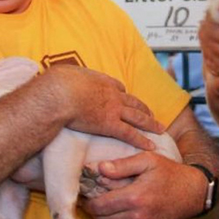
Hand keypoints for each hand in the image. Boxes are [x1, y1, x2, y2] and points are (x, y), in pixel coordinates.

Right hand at [47, 65, 164, 150]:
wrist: (61, 93)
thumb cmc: (59, 83)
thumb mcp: (67, 73)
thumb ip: (70, 76)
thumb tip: (64, 77)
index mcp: (101, 81)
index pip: (118, 87)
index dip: (122, 93)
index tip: (124, 97)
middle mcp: (112, 94)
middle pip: (133, 101)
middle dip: (143, 108)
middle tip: (151, 113)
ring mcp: (113, 109)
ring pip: (138, 116)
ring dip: (150, 123)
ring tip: (159, 128)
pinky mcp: (110, 124)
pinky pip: (130, 133)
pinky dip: (141, 140)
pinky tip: (150, 145)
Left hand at [78, 153, 206, 218]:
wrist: (193, 192)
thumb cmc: (168, 172)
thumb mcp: (146, 159)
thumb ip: (121, 164)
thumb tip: (99, 168)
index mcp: (135, 197)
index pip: (100, 206)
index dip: (87, 201)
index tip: (83, 193)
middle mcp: (139, 217)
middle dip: (92, 210)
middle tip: (89, 199)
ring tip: (100, 206)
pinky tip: (115, 215)